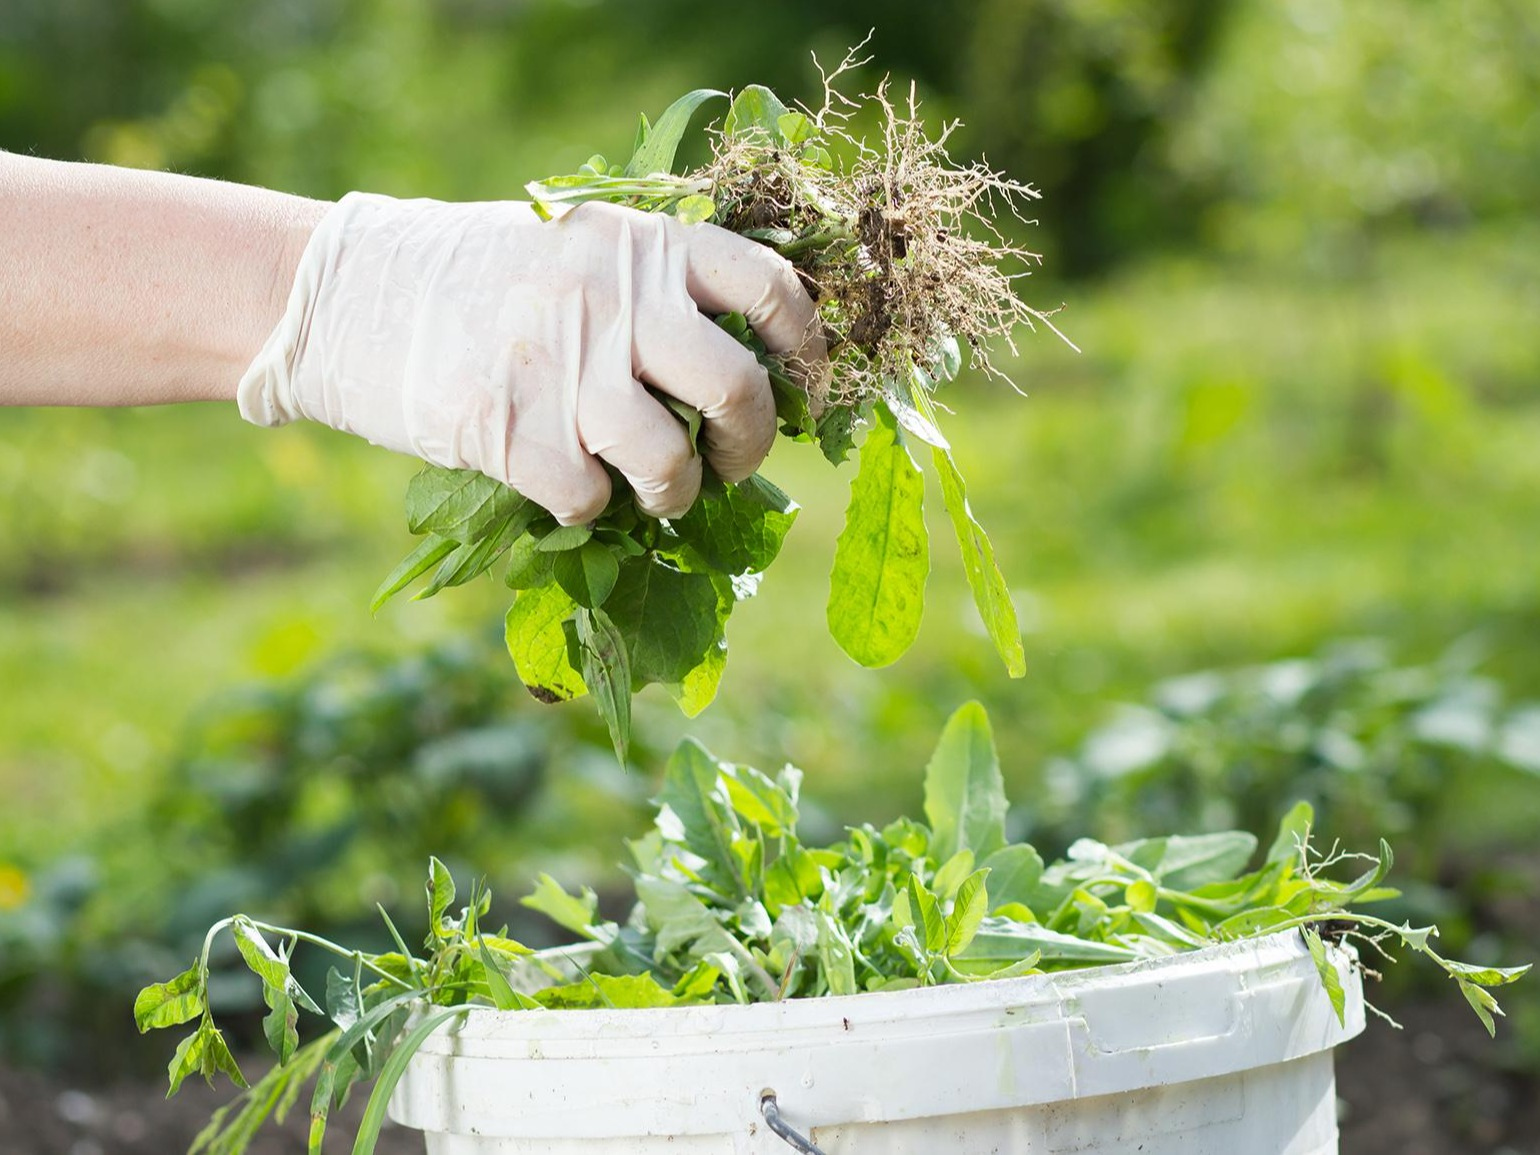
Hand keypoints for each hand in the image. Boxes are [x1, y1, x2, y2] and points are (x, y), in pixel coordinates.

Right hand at [238, 193, 826, 522]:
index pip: (768, 287)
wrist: (347, 294)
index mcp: (641, 245)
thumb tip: (747, 365)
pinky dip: (589, 508)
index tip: (806, 386)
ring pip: (670, 463)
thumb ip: (652, 288)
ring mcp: (564, 368)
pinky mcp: (511, 433)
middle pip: (738, 389)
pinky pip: (590, 500)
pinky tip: (567, 487)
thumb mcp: (574, 245)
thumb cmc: (476, 278)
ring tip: (654, 491)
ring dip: (674, 494)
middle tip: (730, 459)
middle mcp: (615, 301)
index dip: (807, 345)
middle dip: (751, 442)